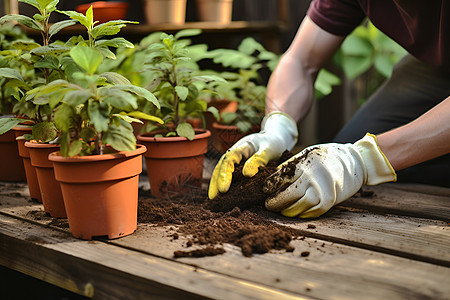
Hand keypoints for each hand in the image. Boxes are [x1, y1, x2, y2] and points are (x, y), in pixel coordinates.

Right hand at [208, 112, 297, 198]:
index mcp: (241, 147)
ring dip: (216, 185)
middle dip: (216, 182)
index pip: (229, 160)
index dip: (225, 174)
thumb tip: (247, 175)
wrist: (274, 139)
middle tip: (214, 198)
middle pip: (220, 167)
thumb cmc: (273, 144)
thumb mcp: (269, 149)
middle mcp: (234, 153)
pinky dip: (223, 185)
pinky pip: (228, 176)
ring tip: (214, 200)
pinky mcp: (238, 167)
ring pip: (221, 171)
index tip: (224, 189)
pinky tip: (222, 197)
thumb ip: (259, 159)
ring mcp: (234, 160)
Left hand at [263, 133, 396, 217]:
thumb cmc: (326, 157)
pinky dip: (301, 214)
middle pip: (286, 195)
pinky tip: (296, 212)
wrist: (355, 161)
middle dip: (274, 202)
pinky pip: (311, 213)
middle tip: (268, 204)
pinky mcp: (330, 200)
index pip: (279, 178)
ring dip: (286, 211)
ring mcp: (322, 190)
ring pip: (297, 207)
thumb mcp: (307, 154)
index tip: (265, 190)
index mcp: (304, 163)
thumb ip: (290, 166)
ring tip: (281, 210)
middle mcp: (312, 176)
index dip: (269, 187)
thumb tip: (271, 181)